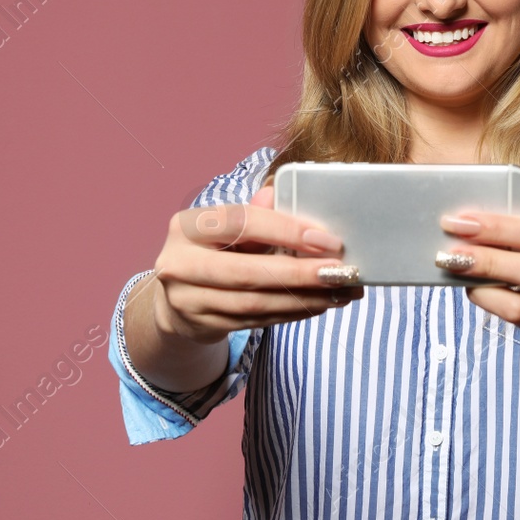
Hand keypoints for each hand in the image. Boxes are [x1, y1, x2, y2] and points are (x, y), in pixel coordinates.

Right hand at [148, 182, 365, 345]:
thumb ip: (255, 213)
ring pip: (255, 303)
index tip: (329, 241)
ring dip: (304, 299)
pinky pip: (256, 322)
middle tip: (342, 272)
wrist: (176, 298)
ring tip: (340, 291)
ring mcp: (187, 300)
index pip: (242, 224)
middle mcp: (179, 264)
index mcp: (188, 227)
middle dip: (301, 274)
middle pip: (249, 272)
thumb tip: (278, 193)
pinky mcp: (202, 326)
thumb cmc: (212, 251)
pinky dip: (292, 313)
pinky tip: (319, 304)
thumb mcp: (227, 228)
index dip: (287, 231)